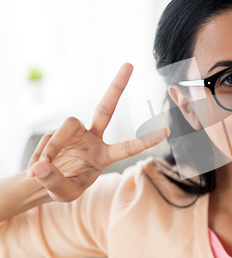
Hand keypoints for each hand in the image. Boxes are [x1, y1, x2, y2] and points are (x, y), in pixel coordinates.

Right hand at [26, 63, 168, 201]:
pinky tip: (38, 167)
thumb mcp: (63, 193)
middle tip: (129, 64)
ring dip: (54, 146)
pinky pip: (49, 138)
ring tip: (42, 169)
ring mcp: (76, 132)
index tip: (166, 130)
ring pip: (68, 124)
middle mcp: (94, 138)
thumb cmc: (61, 187)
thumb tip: (40, 166)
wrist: (42, 180)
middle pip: (105, 108)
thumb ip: (54, 182)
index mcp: (105, 156)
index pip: (128, 148)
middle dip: (117, 86)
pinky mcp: (58, 130)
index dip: (145, 140)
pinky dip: (42, 154)